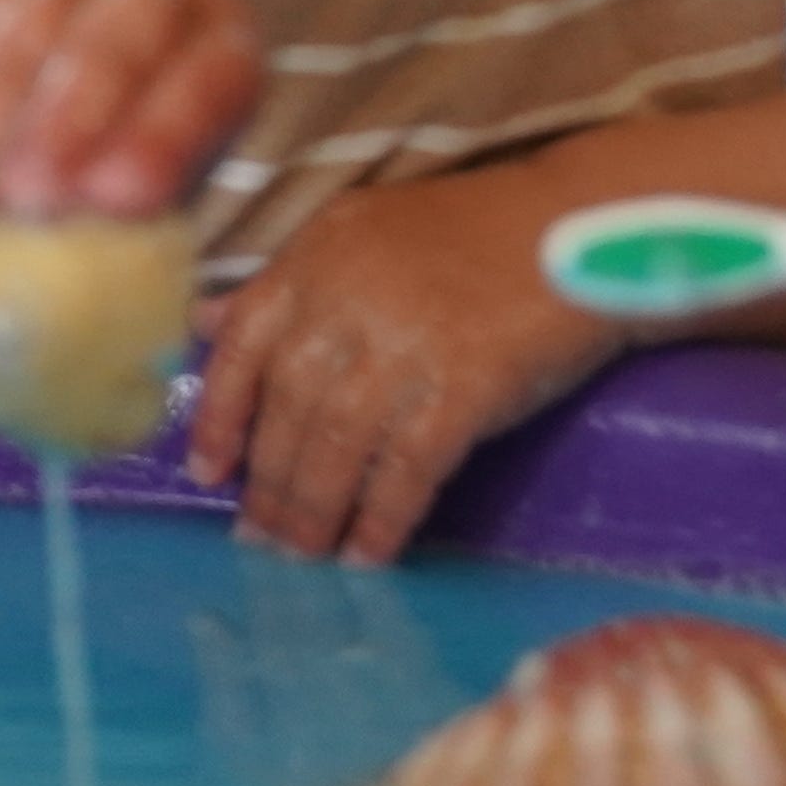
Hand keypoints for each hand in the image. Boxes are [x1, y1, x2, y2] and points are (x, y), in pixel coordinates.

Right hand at [0, 0, 259, 249]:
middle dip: (68, 120)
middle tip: (34, 199)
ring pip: (19, 42)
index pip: (208, 78)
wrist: (31, 59)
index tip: (117, 200)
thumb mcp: (153, 173)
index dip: (165, 135)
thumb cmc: (118, 142)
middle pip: (113, 39)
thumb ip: (140, 222)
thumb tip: (118, 310)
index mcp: (219, 38)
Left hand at [180, 161, 620, 563]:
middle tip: (258, 541)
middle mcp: (346, 301)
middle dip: (269, 484)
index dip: (219, 416)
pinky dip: (383, 517)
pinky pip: (409, 468)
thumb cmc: (468, 235)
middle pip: (288, 409)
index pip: (241, 345)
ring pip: (338, 446)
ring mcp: (404, 345)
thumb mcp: (359, 234)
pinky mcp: (465, 385)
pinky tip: (370, 553)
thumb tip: (203, 325)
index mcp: (313, 260)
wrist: (581, 228)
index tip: (207, 472)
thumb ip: (284, 284)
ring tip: (305, 557)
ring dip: (315, 512)